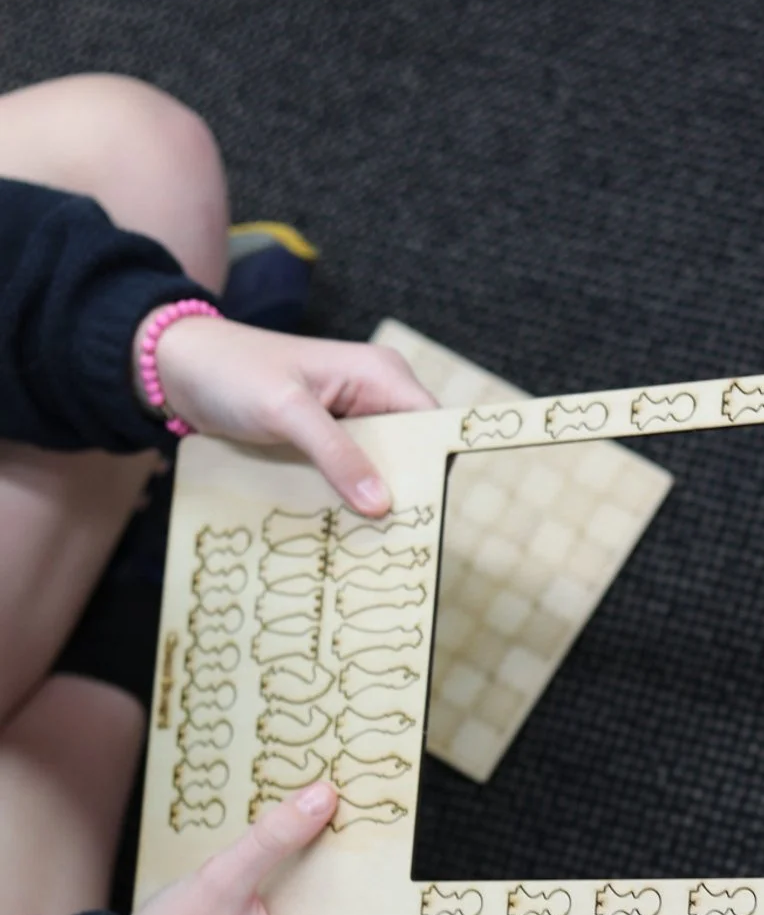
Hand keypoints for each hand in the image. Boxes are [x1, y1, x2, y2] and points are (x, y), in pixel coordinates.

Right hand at [99, 783, 363, 914]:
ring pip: (324, 908)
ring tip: (305, 818)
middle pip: (346, 902)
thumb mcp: (219, 883)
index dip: (359, 852)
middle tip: (330, 799)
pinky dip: (294, 889)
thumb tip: (323, 796)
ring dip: (311, 870)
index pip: (364, 899)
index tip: (358, 805)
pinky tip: (280, 855)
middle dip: (334, 856)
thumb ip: (274, 839)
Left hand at [139, 314, 434, 514]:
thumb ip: (335, 454)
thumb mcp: (286, 411)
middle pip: (409, 454)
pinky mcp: (323, 441)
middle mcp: (373, 396)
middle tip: (395, 543)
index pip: (431, 424)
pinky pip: (348, 475)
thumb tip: (381, 504)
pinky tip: (338, 529)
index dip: (435, 467)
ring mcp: (348, 421)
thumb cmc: (233, 372)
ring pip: (378, 470)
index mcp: (379, 374)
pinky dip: (343, 499)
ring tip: (367, 545)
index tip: (428, 515)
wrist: (178, 369)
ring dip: (370, 503)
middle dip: (402, 493)